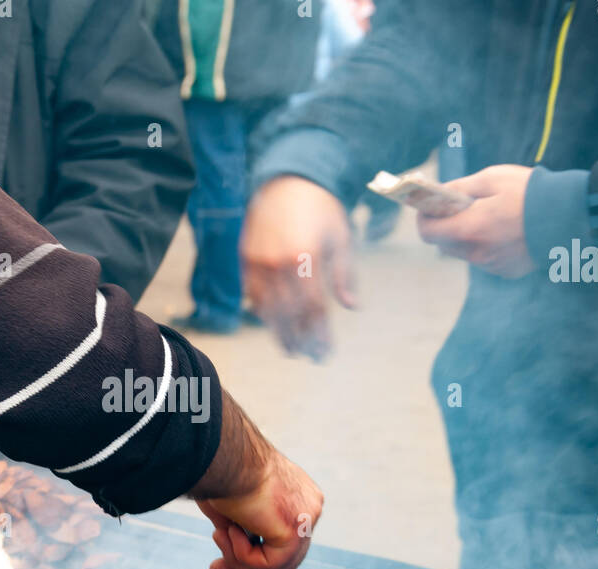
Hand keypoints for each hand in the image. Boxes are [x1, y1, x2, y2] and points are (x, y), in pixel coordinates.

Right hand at [197, 451, 322, 568]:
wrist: (221, 455)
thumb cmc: (219, 473)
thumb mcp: (232, 514)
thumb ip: (242, 541)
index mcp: (298, 496)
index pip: (287, 545)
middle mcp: (309, 506)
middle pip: (285, 560)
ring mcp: (307, 518)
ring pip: (276, 567)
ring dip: (238, 561)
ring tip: (217, 539)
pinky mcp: (298, 529)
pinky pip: (269, 565)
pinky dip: (242, 555)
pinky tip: (230, 531)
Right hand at [241, 175, 354, 360]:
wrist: (287, 181)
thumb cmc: (320, 209)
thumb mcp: (340, 238)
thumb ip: (344, 275)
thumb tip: (352, 307)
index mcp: (305, 257)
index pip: (313, 309)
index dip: (320, 335)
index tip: (327, 353)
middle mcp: (277, 263)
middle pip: (289, 315)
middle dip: (302, 341)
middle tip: (313, 358)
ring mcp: (257, 262)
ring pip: (268, 310)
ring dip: (281, 334)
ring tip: (293, 351)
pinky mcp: (245, 260)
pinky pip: (253, 296)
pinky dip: (264, 315)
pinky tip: (275, 327)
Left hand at [417, 164, 535, 277]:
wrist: (571, 215)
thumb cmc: (530, 192)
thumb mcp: (491, 178)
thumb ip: (460, 188)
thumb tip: (441, 193)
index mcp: (470, 229)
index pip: (427, 232)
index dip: (424, 218)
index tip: (429, 206)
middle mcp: (477, 253)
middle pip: (444, 244)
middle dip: (446, 226)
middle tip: (458, 208)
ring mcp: (492, 265)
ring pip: (465, 252)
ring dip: (467, 236)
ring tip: (486, 217)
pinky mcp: (507, 270)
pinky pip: (486, 259)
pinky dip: (487, 246)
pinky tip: (506, 230)